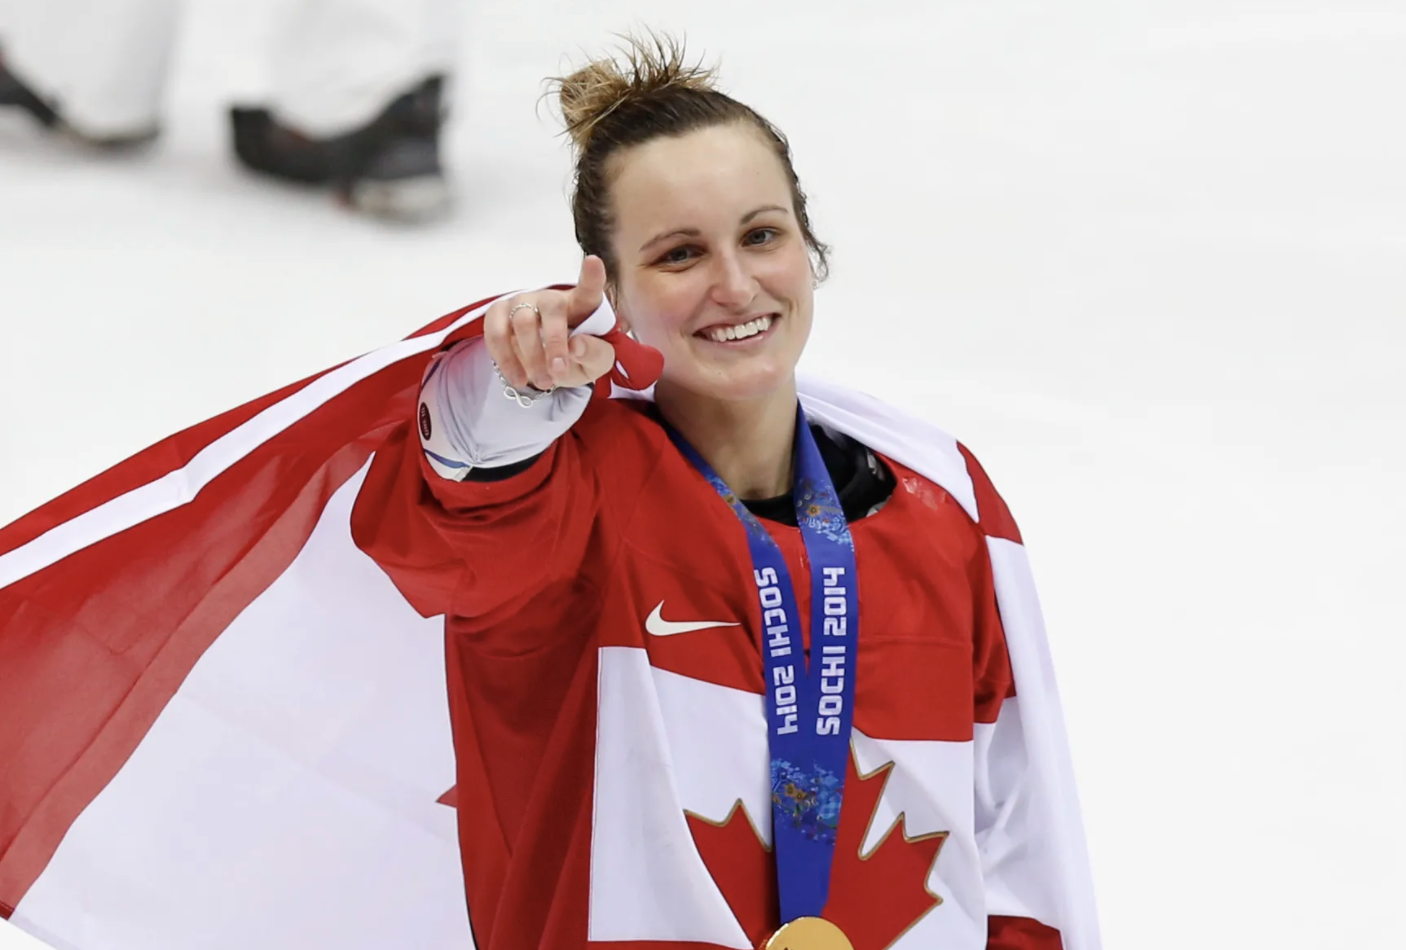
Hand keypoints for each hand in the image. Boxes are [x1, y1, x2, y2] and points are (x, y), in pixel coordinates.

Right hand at [483, 255, 616, 391]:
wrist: (547, 368)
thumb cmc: (576, 358)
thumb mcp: (596, 364)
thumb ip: (595, 354)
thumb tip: (577, 345)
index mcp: (583, 306)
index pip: (589, 288)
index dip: (591, 276)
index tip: (594, 261)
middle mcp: (552, 299)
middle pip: (551, 308)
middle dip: (554, 343)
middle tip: (558, 372)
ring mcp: (524, 303)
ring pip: (521, 321)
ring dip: (531, 356)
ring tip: (543, 382)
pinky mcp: (499, 315)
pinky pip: (496, 333)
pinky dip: (507, 360)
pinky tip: (519, 378)